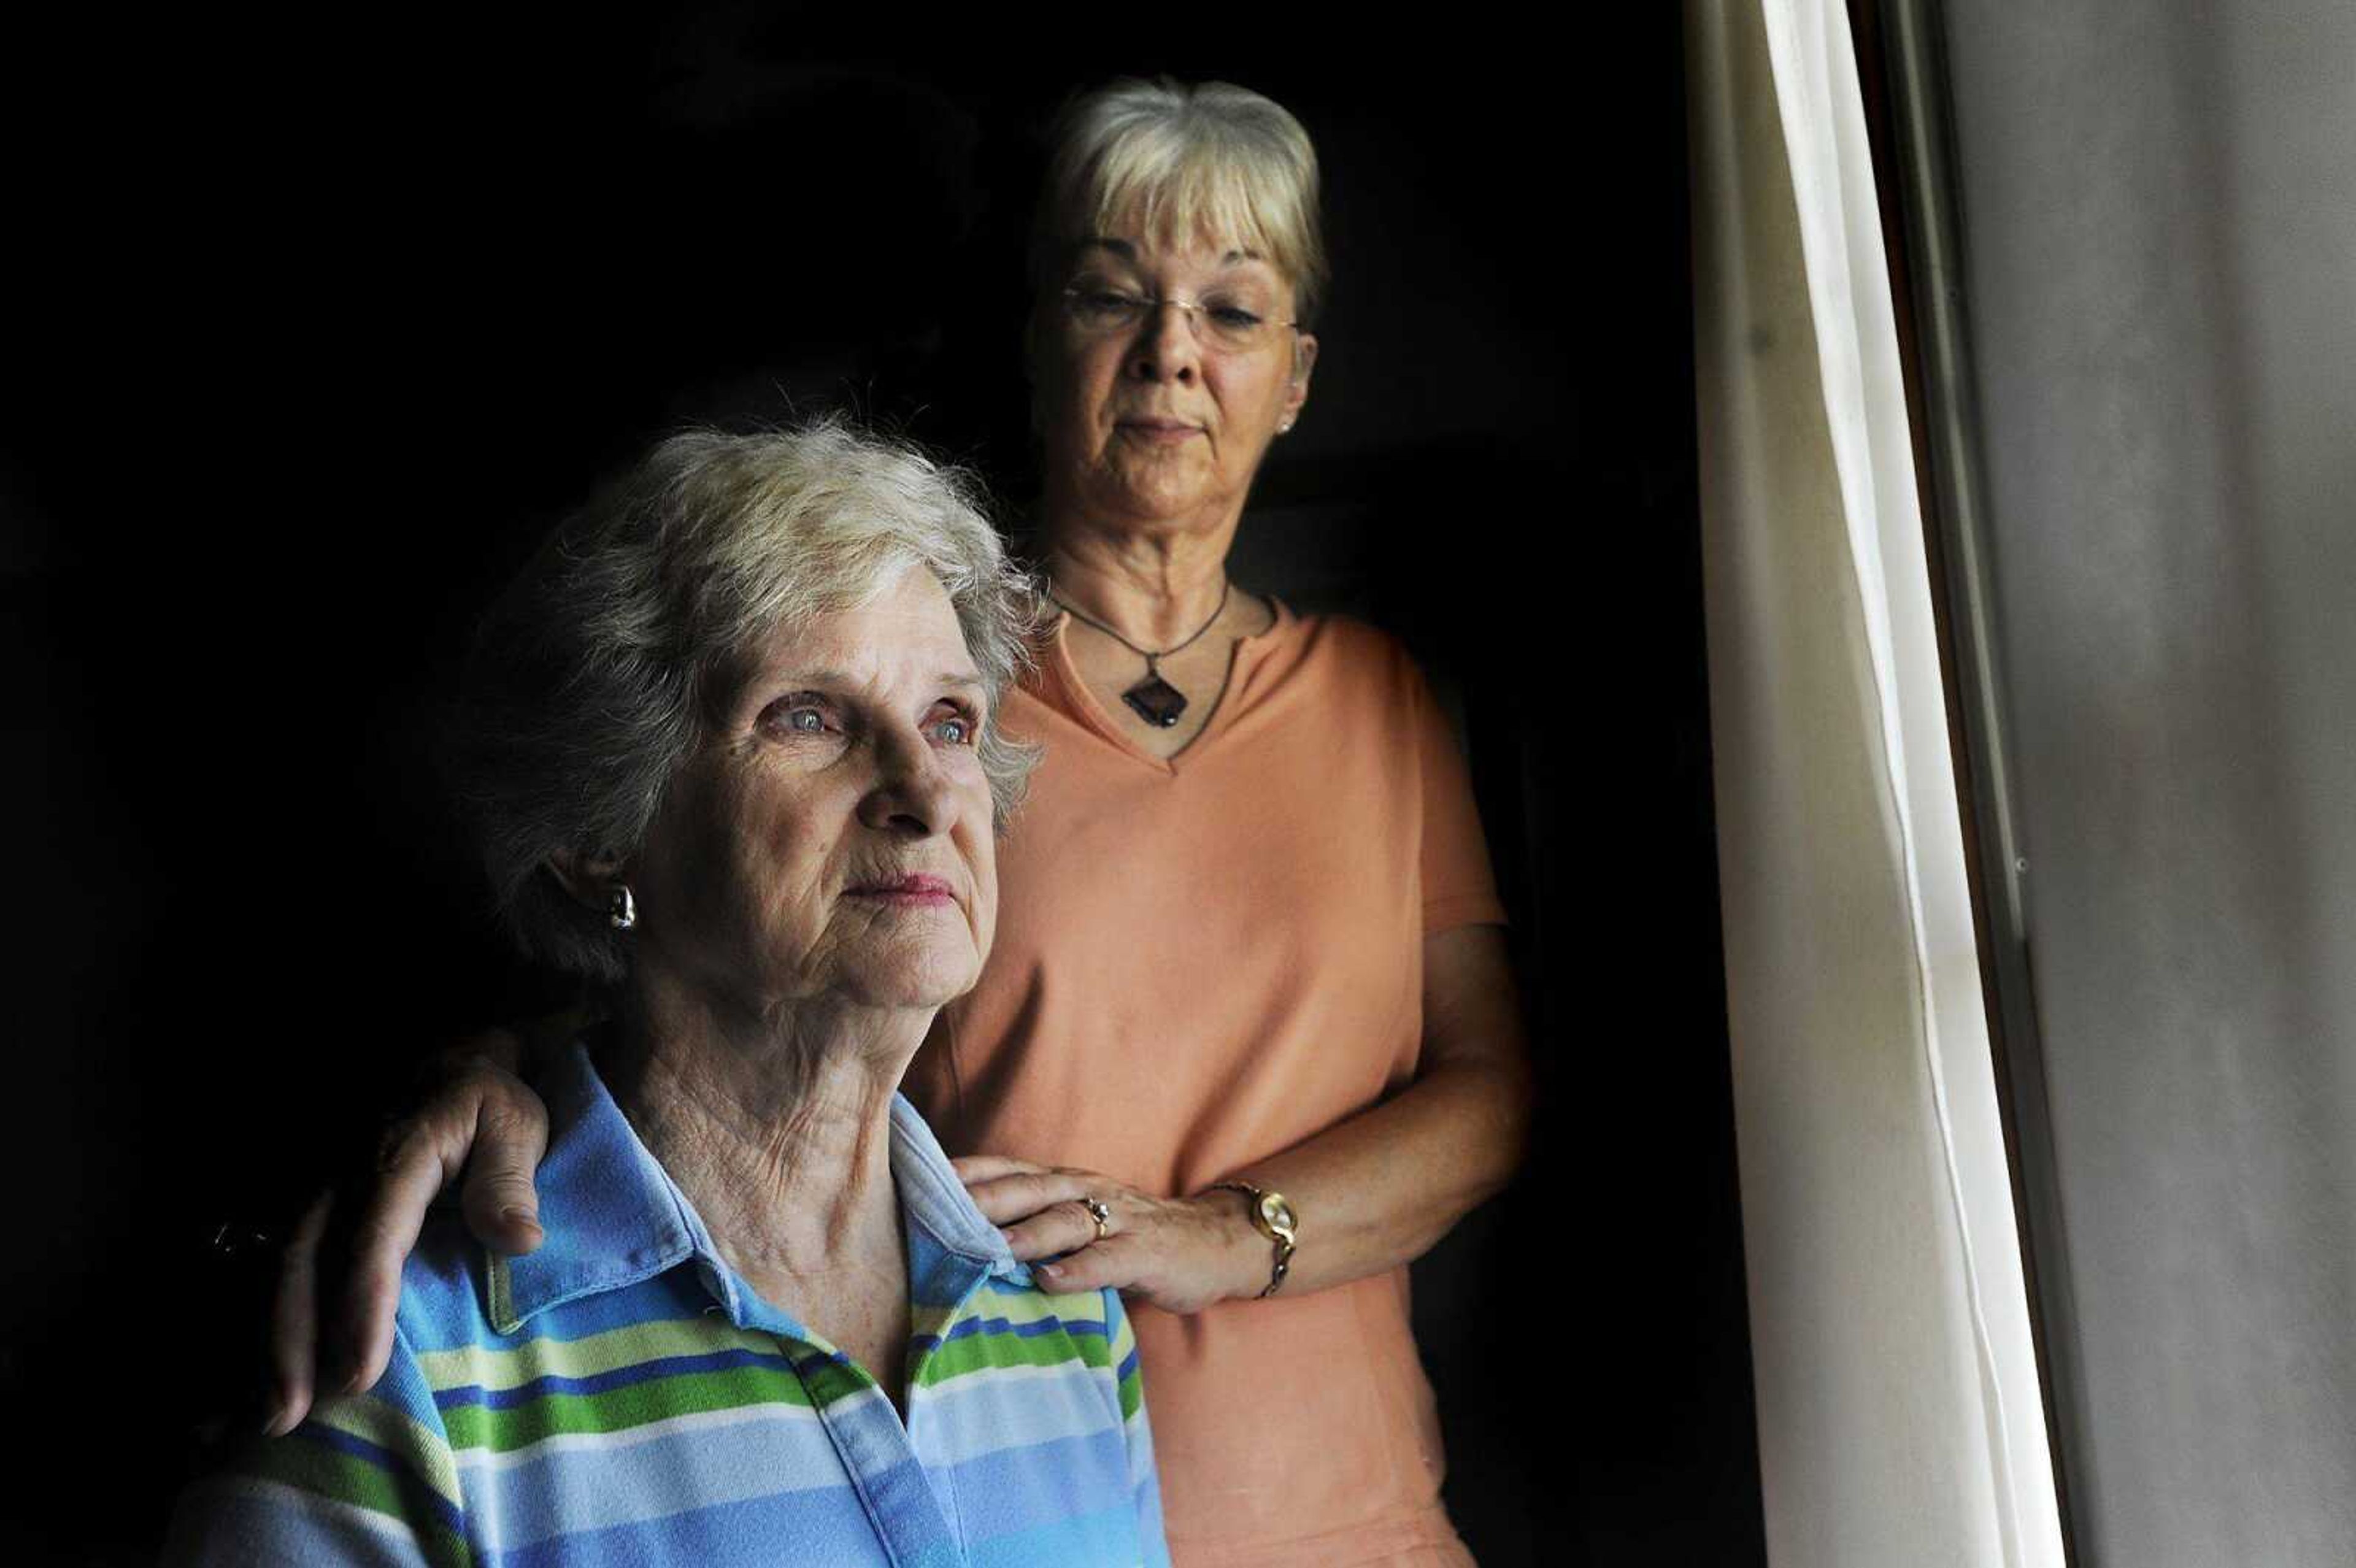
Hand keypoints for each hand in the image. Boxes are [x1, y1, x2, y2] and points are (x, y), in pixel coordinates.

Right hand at [263, 1032, 550, 1435]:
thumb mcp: (516, 1127)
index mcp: (396, 1155)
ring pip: (279, 1267)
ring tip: (272, 1415)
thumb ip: (510, 1182)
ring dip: (271, 1340)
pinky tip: (266, 1375)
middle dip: (292, 1340)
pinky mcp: (311, 1204)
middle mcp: (343, 1174)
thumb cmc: (490, 1103)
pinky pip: (277, 1263)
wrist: (454, 1060)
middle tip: (292, 1414)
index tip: (360, 1371)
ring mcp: (319, 1187)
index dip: (362, 1305)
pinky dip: (267, 1318)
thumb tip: (520, 1240)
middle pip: (303, 1259)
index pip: (373, 1237)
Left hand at [952, 1156, 1267, 1314]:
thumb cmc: (1132, 1237)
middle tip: (937, 1215)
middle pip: (1027, 1189)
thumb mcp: (1080, 1223)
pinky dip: (1080, 1270)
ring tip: (993, 1249)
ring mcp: (1118, 1220)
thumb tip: (961, 1247)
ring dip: (1027, 1233)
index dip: (965, 1175)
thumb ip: (1031, 1229)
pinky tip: (1052, 1282)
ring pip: (1065, 1219)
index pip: (1006, 1170)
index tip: (917, 1183)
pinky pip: (1109, 1259)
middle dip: (982, 1200)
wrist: (1214, 1244)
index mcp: (1063, 1183)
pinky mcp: (1146, 1253)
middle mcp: (1085, 1192)